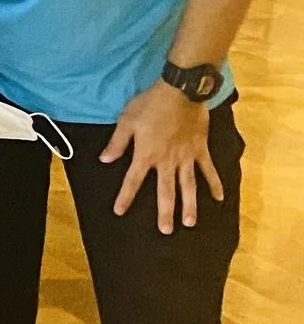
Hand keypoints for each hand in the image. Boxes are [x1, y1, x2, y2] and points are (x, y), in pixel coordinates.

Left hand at [101, 81, 222, 232]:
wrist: (180, 92)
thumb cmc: (150, 105)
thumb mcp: (126, 121)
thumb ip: (117, 143)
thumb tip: (104, 160)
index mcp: (146, 155)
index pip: (133, 181)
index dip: (125, 197)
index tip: (119, 212)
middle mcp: (167, 161)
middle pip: (165, 191)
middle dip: (165, 212)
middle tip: (166, 231)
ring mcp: (186, 157)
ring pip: (188, 186)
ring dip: (190, 205)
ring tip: (190, 223)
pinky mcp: (201, 150)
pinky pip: (209, 170)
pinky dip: (215, 184)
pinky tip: (219, 198)